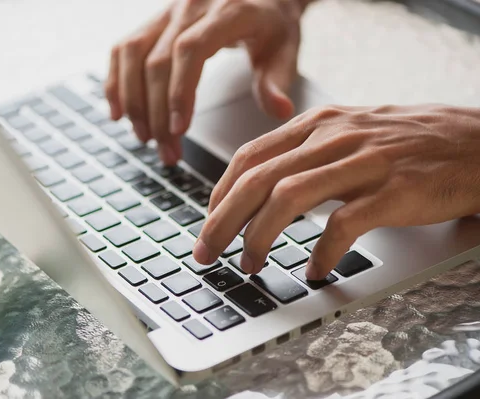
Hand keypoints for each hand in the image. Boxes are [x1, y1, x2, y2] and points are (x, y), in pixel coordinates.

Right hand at [105, 0, 304, 164]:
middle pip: (158, 61)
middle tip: (166, 151)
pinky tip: (119, 112)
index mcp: (228, 11)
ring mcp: (168, 12)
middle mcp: (191, 6)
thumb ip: (276, 80)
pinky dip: (116, 82)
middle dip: (157, 113)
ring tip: (143, 138)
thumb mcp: (285, 49)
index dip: (179, 92)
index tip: (178, 130)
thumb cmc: (272, 24)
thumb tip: (280, 111)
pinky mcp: (154, 21)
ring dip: (133, 101)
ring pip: (132, 54)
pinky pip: (123, 49)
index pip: (191, 50)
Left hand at [193, 104, 479, 278]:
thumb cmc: (405, 144)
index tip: (207, 222)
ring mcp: (362, 163)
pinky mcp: (392, 191)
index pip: (249, 157)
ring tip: (249, 265)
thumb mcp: (346, 134)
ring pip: (288, 198)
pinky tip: (314, 270)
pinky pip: (343, 224)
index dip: (219, 194)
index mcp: (316, 125)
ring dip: (259, 237)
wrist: (473, 143)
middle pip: (257, 180)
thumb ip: (302, 153)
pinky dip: (321, 251)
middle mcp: (332, 138)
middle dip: (222, 221)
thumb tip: (257, 186)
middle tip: (207, 253)